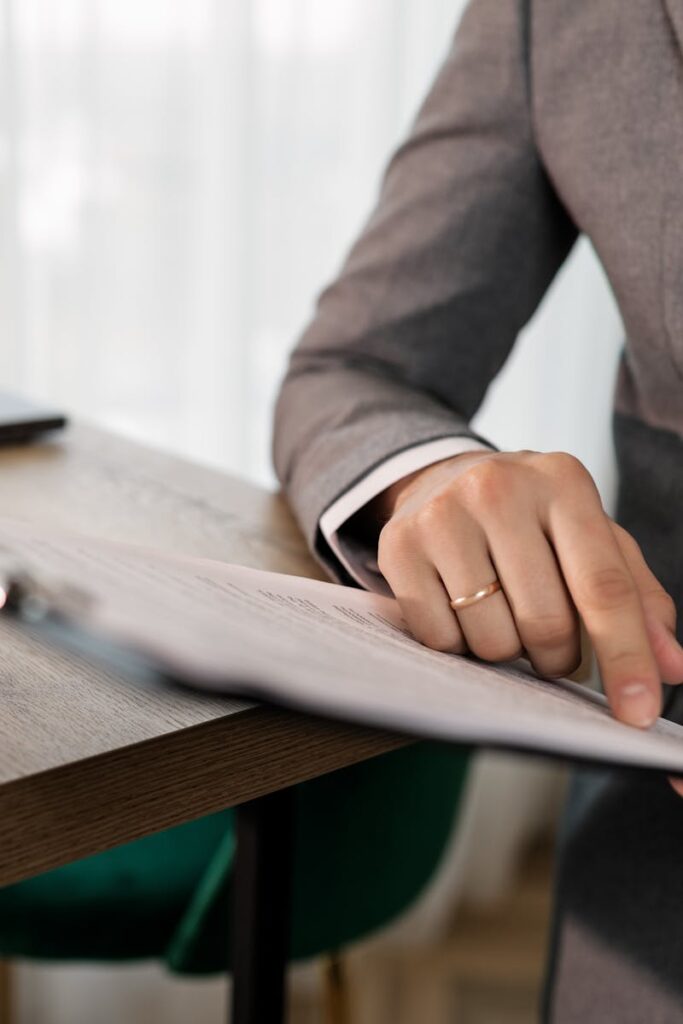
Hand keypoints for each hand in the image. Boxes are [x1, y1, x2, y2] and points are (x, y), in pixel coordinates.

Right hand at [374, 449, 682, 737]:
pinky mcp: (399, 545)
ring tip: (502, 616)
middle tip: (551, 647)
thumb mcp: (593, 540)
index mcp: (563, 483)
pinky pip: (439, 639)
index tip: (638, 713)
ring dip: (506, 653)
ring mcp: (442, 515)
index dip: (625, 656)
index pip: (602, 586)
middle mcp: (499, 489)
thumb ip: (638, 598)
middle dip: (557, 658)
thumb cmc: (533, 520)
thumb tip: (672, 666)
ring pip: (491, 639)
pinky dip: (459, 645)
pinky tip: (461, 610)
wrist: (445, 480)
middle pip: (546, 623)